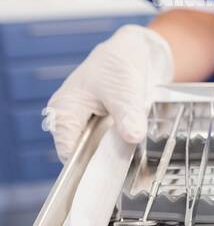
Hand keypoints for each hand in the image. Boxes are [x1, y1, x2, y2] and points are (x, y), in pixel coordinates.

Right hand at [45, 25, 172, 161]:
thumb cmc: (118, 64)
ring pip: (99, 151)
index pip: (67, 150)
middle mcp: (71, 120)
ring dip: (116, 154)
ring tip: (134, 156)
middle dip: (105, 161)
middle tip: (127, 166)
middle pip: (83, 153)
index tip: (108, 172)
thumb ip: (127, 115)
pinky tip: (136, 148)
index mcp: (64, 110)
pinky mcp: (104, 126)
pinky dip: (123, 147)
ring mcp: (87, 124)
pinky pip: (112, 144)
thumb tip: (132, 137)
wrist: (135, 53)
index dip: (85, 165)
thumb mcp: (124, 90)